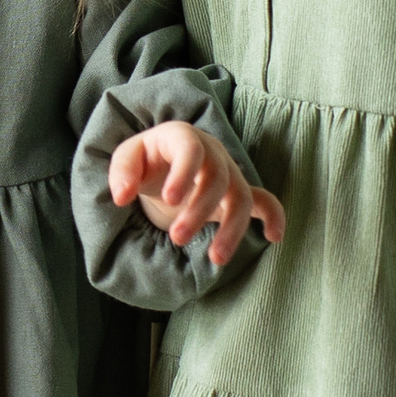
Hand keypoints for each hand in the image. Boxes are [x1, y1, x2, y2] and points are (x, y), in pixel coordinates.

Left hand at [108, 121, 285, 270]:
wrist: (167, 160)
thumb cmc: (147, 158)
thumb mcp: (128, 157)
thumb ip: (121, 172)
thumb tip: (122, 196)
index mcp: (183, 137)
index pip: (191, 149)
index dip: (184, 173)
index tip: (170, 199)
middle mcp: (213, 153)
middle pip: (218, 178)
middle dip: (199, 210)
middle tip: (176, 237)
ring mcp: (229, 173)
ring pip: (243, 197)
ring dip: (232, 228)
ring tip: (215, 259)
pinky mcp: (238, 193)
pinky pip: (265, 201)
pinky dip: (274, 216)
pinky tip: (274, 237)